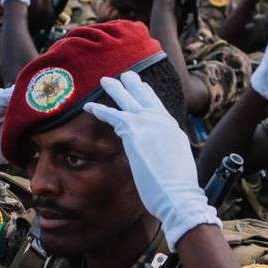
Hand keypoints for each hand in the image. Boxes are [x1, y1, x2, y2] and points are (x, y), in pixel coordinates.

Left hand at [83, 71, 217, 247]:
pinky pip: (112, 115)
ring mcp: (149, 122)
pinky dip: (100, 110)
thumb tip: (160, 155)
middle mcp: (162, 121)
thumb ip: (166, 151)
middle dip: (135, 85)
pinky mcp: (134, 130)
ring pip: (128, 99)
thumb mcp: (176, 161)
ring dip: (116, 88)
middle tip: (128, 75)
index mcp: (173, 129)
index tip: (143, 88)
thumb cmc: (177, 187)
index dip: (149, 97)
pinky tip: (89, 106)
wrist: (177, 193)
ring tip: (106, 80)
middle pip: (146, 97)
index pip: (158, 108)